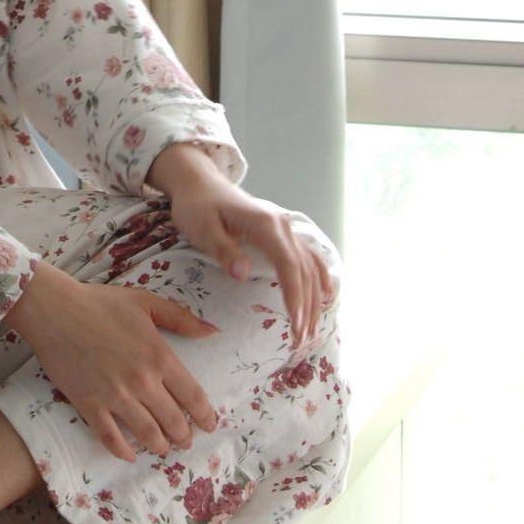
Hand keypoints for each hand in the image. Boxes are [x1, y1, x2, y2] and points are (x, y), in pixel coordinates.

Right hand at [7, 264, 222, 464]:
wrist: (54, 310)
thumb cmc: (100, 303)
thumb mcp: (146, 302)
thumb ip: (182, 319)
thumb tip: (214, 332)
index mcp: (159, 356)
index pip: (193, 397)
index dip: (205, 415)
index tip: (209, 424)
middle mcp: (142, 382)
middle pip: (173, 421)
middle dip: (184, 436)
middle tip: (185, 440)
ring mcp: (115, 397)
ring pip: (147, 435)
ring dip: (160, 446)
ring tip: (163, 448)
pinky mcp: (89, 405)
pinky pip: (110, 438)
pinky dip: (123, 452)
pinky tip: (130, 455)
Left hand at [156, 161, 338, 358]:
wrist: (200, 182)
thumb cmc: (197, 207)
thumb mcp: (202, 229)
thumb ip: (224, 251)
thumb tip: (245, 274)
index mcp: (265, 225)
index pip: (289, 266)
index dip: (295, 296)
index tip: (296, 324)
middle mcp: (283, 226)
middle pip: (305, 271)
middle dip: (306, 308)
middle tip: (302, 341)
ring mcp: (285, 228)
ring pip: (310, 266)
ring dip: (314, 299)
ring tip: (312, 330)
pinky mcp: (282, 233)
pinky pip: (308, 256)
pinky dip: (320, 276)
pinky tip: (326, 295)